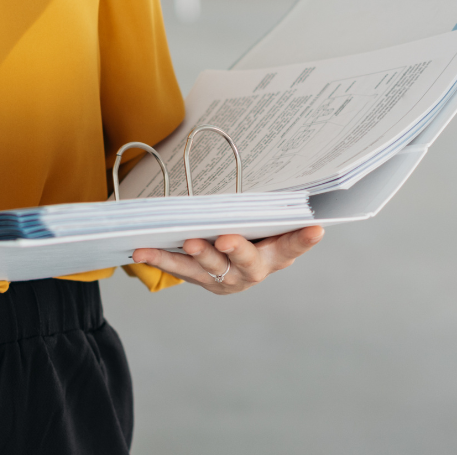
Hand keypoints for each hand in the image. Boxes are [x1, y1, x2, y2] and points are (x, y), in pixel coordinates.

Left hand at [130, 225, 323, 294]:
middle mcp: (252, 271)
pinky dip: (160, 258)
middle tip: (225, 239)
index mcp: (276, 254)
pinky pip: (179, 269)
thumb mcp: (267, 222)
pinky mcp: (201, 280)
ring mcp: (226, 280)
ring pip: (209, 269)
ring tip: (186, 243)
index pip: (293, 245)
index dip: (303, 239)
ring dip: (195, 257)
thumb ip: (271, 209)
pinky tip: (141, 250)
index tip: (315, 228)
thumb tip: (284, 176)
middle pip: (246, 262)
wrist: (235, 264)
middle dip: (236, 250)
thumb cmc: (255, 233)